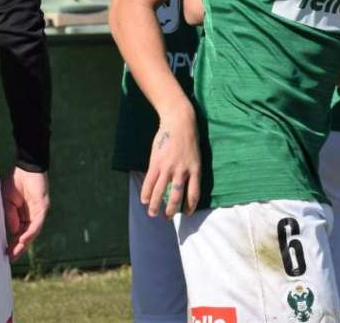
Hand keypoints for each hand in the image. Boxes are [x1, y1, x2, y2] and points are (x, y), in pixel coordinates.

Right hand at [1, 168, 48, 259]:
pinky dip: (31, 231)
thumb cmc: (15, 182)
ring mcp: (38, 212)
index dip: (13, 243)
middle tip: (10, 258)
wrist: (25, 167)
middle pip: (26, 235)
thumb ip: (9, 215)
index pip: (19, 233)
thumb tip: (12, 231)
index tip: (5, 253)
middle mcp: (31, 216)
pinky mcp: (43, 207)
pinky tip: (24, 238)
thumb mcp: (7, 201)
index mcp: (22, 215)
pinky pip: (37, 222)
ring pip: (33, 231)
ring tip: (16, 251)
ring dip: (24, 242)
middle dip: (19, 247)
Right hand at [141, 102, 199, 217]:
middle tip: (167, 218)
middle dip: (171, 210)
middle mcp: (182, 171)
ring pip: (160, 191)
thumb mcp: (195, 156)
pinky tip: (144, 200)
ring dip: (156, 205)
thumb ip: (190, 170)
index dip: (190, 206)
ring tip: (152, 213)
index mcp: (195, 170)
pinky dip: (146, 192)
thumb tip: (183, 184)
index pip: (194, 193)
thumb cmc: (188, 138)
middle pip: (176, 196)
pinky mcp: (156, 162)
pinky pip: (150, 181)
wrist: (179, 121)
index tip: (187, 213)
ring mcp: (168, 167)